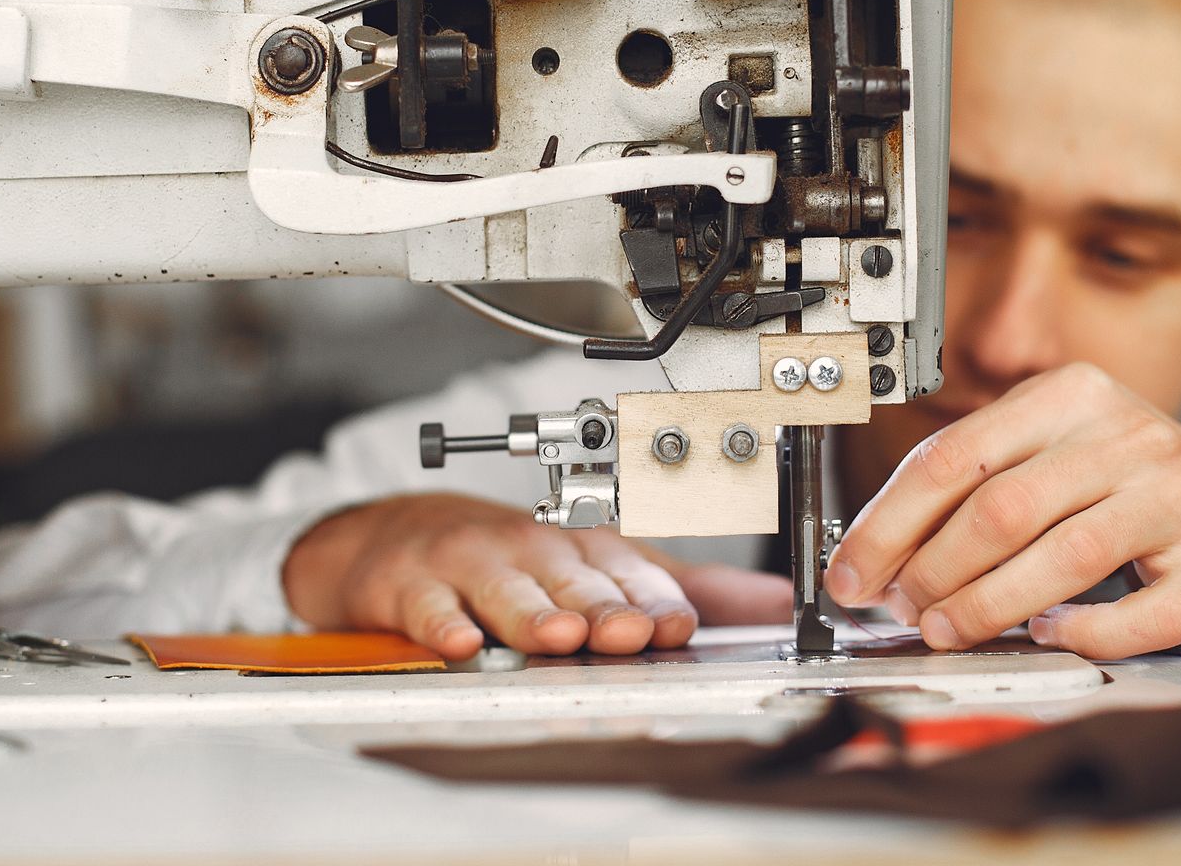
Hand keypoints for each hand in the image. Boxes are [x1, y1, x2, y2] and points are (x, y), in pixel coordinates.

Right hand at [283, 493, 790, 658]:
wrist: (404, 537)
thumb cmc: (513, 559)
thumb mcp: (601, 568)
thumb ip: (686, 589)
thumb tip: (776, 603)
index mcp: (584, 549)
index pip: (630, 576)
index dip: (656, 602)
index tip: (680, 627)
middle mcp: (535, 551)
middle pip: (575, 584)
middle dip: (605, 609)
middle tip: (631, 634)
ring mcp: (474, 565)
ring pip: (509, 591)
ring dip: (534, 614)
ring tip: (558, 638)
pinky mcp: (416, 585)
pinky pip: (431, 607)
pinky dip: (444, 625)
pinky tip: (461, 643)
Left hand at [824, 363, 1180, 658]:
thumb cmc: (1124, 478)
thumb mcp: (1048, 445)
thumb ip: (971, 482)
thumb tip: (877, 552)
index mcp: (1069, 395)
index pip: (954, 456)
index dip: (889, 522)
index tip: (852, 570)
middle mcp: (1127, 437)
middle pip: (1002, 508)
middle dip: (932, 569)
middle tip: (901, 607)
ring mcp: (1176, 500)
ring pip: (1063, 558)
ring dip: (987, 606)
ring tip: (946, 629)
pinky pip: (1137, 615)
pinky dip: (1083, 633)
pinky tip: (1048, 635)